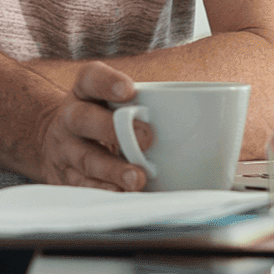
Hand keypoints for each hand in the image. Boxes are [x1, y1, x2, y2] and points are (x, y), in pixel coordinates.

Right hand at [24, 61, 154, 191]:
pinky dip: (102, 191)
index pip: (91, 79)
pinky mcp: (67, 177)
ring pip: (86, 158)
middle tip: (147, 137)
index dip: (107, 83)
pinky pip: (82, 186)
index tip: (129, 90)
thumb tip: (214, 121)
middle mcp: (70, 119)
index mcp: (85, 94)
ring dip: (112, 169)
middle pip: (83, 119)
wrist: (58, 144)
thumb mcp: (114, 104)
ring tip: (137, 178)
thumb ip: (151, 106)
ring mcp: (66, 150)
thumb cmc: (103, 122)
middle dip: (112, 129)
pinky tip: (120, 194)